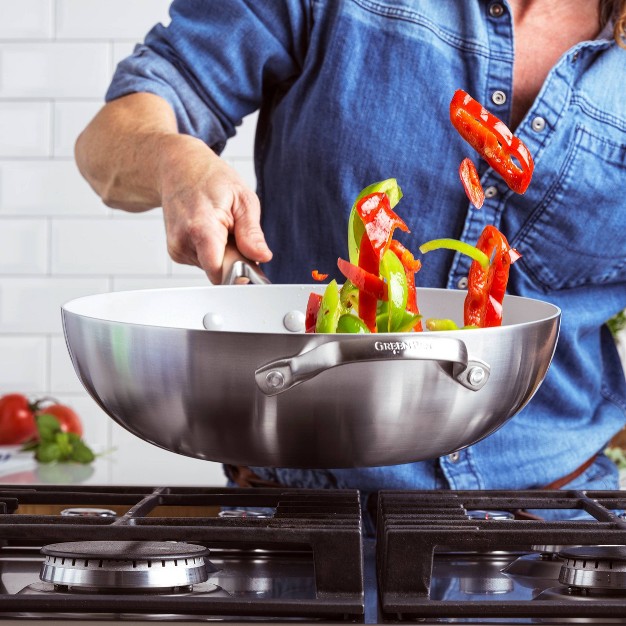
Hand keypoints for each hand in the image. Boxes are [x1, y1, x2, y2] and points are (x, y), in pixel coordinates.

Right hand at [158, 134, 272, 283]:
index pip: (218, 272)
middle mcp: (183, 242)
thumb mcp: (242, 198)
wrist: (177, 168)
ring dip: (223, 254)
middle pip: (219, 271)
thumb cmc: (209, 178)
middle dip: (235, 260)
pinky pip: (204, 262)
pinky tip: (211, 231)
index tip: (250, 268)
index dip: (238, 275)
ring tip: (221, 228)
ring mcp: (177, 249)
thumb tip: (262, 256)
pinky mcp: (176, 253)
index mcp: (200, 227)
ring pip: (213, 268)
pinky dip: (213, 252)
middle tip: (237, 235)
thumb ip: (252, 232)